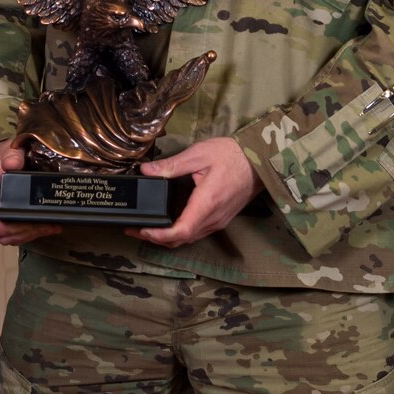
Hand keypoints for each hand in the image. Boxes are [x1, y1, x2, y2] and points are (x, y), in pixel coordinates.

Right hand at [0, 140, 62, 246]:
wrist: (0, 158)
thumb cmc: (0, 157)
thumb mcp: (7, 151)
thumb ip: (11, 156)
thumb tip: (13, 164)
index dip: (5, 230)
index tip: (25, 226)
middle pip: (1, 234)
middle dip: (25, 232)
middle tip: (45, 225)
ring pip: (8, 237)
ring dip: (29, 234)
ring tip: (48, 226)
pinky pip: (12, 233)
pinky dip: (28, 232)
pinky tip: (44, 226)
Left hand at [127, 137, 263, 247]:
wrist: (259, 161)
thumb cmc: (231, 155)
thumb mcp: (199, 154)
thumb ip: (171, 165)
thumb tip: (146, 170)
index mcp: (207, 203)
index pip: (180, 231)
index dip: (158, 236)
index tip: (141, 229)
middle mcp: (213, 218)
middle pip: (182, 240)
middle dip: (156, 238)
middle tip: (135, 230)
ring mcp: (218, 221)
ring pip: (190, 238)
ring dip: (168, 238)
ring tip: (148, 228)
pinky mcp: (221, 219)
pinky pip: (198, 232)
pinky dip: (180, 233)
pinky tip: (170, 223)